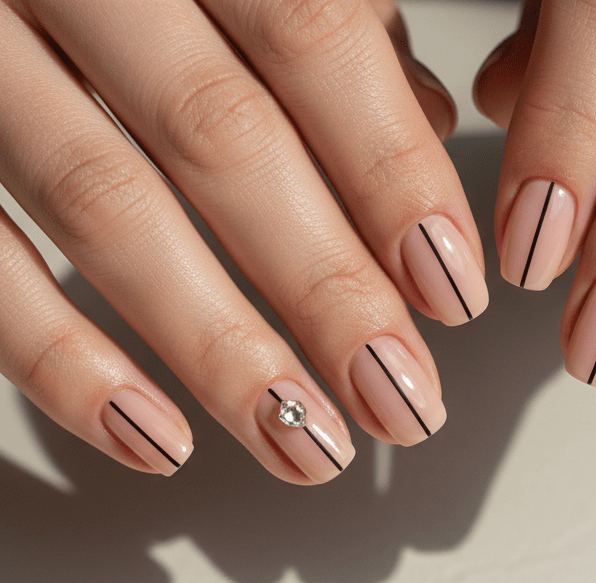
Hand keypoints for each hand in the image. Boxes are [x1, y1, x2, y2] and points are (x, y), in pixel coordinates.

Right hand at [0, 0, 487, 482]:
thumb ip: (323, 16)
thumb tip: (428, 118)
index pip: (312, 38)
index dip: (392, 173)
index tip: (454, 290)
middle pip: (222, 141)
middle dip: (328, 290)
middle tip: (402, 400)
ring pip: (104, 208)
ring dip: (220, 352)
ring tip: (308, 446)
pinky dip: (61, 363)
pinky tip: (155, 440)